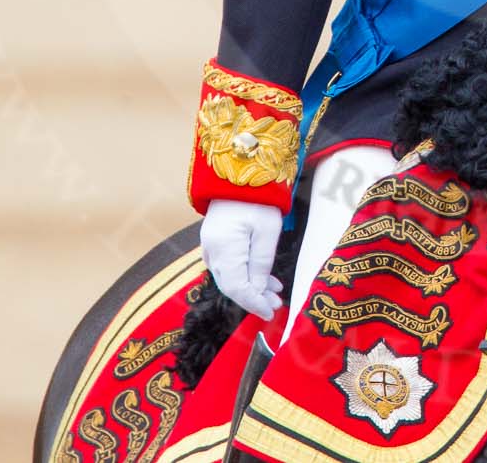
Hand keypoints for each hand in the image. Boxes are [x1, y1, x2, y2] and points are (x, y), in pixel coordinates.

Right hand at [200, 199, 284, 319]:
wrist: (238, 175)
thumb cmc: (257, 199)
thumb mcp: (267, 231)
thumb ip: (262, 263)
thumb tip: (258, 290)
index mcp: (224, 249)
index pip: (237, 288)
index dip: (253, 303)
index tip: (270, 311)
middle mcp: (212, 251)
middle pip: (231, 285)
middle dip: (254, 298)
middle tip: (276, 304)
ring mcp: (210, 246)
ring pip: (230, 277)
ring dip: (251, 287)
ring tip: (274, 291)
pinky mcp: (214, 241)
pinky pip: (228, 265)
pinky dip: (244, 274)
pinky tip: (262, 277)